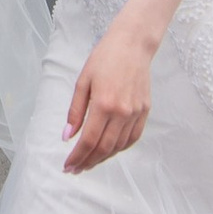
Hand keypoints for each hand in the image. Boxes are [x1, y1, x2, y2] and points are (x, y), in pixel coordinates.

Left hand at [63, 25, 153, 173]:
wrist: (133, 44)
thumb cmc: (105, 58)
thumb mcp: (83, 81)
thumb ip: (75, 111)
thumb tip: (67, 135)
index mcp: (104, 104)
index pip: (88, 140)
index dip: (77, 157)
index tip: (68, 165)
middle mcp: (122, 112)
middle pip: (104, 148)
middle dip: (88, 162)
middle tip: (76, 169)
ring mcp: (136, 113)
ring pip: (119, 146)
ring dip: (103, 158)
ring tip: (89, 162)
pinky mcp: (145, 111)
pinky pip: (132, 138)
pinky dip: (120, 148)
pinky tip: (109, 151)